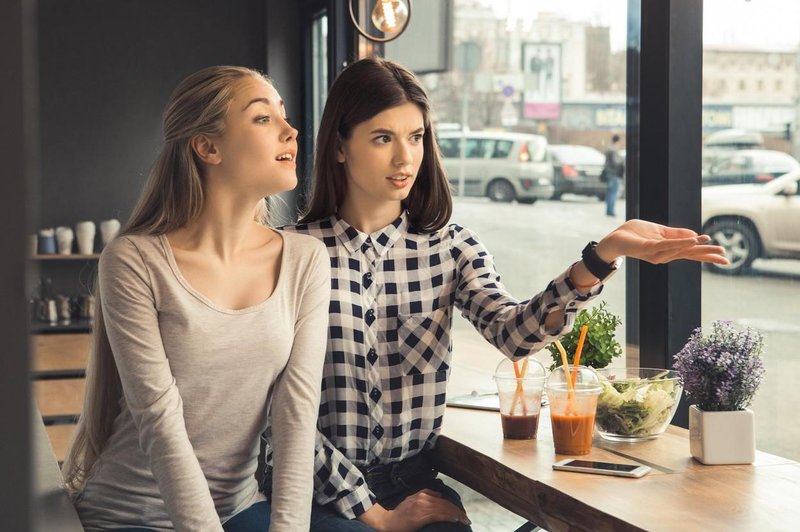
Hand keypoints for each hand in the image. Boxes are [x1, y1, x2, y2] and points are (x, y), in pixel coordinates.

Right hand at [357, 489, 470, 530]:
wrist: (388, 521)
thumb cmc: (400, 514)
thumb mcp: (412, 500)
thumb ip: (426, 495)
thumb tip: (439, 495)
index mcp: (422, 494)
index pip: (443, 499)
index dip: (454, 506)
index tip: (461, 513)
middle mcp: (423, 498)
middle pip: (446, 503)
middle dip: (458, 511)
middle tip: (466, 519)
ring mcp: (423, 506)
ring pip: (445, 509)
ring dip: (457, 515)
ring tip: (465, 520)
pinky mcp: (422, 516)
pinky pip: (440, 515)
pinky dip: (450, 516)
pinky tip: (456, 519)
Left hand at [595, 219, 728, 265]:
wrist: (615, 238)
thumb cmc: (635, 234)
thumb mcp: (659, 232)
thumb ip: (676, 234)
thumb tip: (695, 236)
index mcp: (668, 250)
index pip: (690, 253)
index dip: (706, 254)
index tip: (724, 256)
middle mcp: (664, 255)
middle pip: (689, 254)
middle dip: (707, 255)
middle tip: (725, 258)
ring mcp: (656, 253)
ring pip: (680, 249)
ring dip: (696, 246)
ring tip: (711, 243)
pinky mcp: (648, 248)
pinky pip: (666, 244)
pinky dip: (680, 242)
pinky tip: (692, 240)